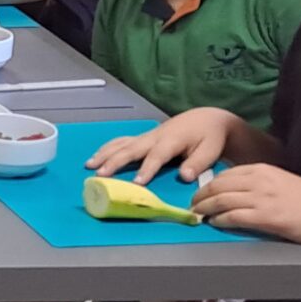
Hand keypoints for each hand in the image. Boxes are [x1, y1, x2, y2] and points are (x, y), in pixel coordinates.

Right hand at [88, 108, 237, 184]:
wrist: (206, 118)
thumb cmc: (209, 136)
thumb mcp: (210, 150)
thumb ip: (198, 163)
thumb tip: (185, 177)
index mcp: (172, 140)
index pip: (157, 156)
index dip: (147, 169)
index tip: (137, 182)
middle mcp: (155, 136)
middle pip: (131, 149)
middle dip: (115, 162)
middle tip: (101, 175)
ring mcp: (147, 136)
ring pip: (122, 144)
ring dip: (105, 154)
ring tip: (90, 166)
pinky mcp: (143, 137)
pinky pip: (121, 141)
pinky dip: (107, 148)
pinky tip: (96, 157)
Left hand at [194, 164, 300, 245]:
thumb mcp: (283, 185)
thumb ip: (260, 186)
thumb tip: (239, 195)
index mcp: (263, 170)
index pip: (226, 174)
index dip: (208, 184)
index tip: (199, 192)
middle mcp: (260, 181)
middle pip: (218, 185)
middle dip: (200, 196)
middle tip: (192, 205)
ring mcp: (262, 198)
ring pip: (221, 200)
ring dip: (204, 208)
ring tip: (197, 215)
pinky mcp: (266, 217)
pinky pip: (233, 217)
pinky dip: (219, 220)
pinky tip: (213, 223)